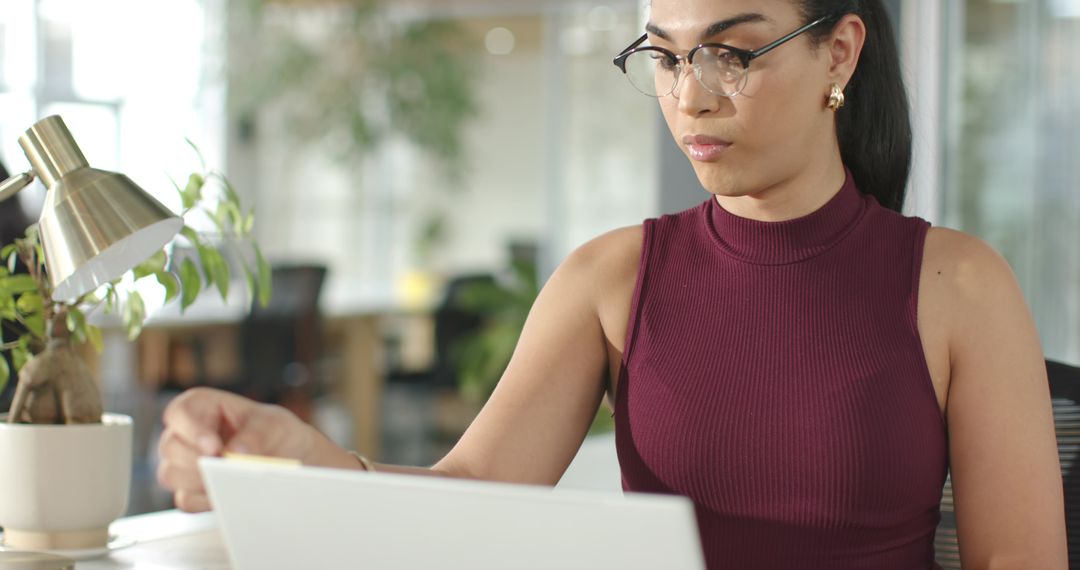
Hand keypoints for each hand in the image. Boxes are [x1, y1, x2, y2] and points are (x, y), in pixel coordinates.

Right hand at [157, 387, 315, 511]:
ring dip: (200, 481)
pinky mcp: (190, 489)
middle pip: (171, 447)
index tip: (214, 447)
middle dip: (197, 460)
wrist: (287, 457)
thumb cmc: (274, 432)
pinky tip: (227, 496)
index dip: (192, 430)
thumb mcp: (274, 424)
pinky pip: (186, 500)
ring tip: (229, 481)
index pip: (180, 412)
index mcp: (201, 406)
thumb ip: (256, 435)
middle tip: (223, 468)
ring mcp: (183, 463)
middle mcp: (185, 433)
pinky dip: (205, 501)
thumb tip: (235, 452)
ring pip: (171, 475)